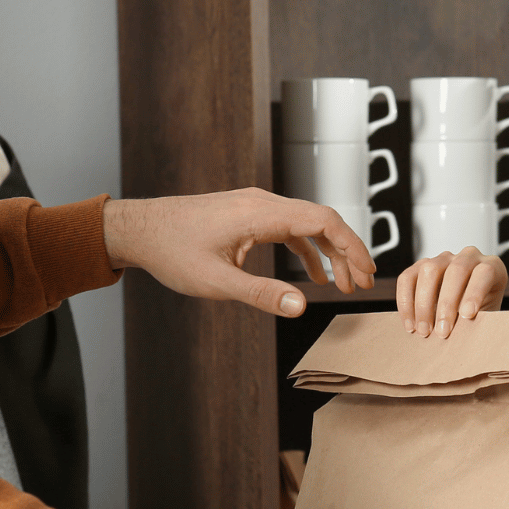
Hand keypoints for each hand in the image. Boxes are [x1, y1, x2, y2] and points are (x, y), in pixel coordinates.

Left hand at [102, 189, 374, 316]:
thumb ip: (261, 294)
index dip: (351, 245)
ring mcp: (255, 205)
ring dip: (329, 252)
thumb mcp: (216, 282)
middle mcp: (262, 202)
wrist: (140, 229)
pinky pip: (288, 227)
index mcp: (260, 213)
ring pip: (306, 223)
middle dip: (347, 252)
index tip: (367, 271)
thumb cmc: (172, 252)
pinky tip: (313, 274)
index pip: (323, 220)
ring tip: (344, 283)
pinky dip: (306, 249)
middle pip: (321, 220)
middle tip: (362, 284)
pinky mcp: (247, 214)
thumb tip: (302, 306)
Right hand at [395, 249, 507, 337]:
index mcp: (491, 267)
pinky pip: (407, 278)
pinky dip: (406, 302)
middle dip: (447, 304)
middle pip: (456, 271)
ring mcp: (442, 259)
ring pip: (430, 270)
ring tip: (424, 331)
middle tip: (443, 332)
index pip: (484, 273)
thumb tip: (465, 336)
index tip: (467, 316)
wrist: (463, 316)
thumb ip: (479, 321)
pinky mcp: (420, 266)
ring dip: (424, 304)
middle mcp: (467, 257)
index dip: (475, 293)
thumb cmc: (479, 318)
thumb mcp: (486, 319)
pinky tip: (410, 324)